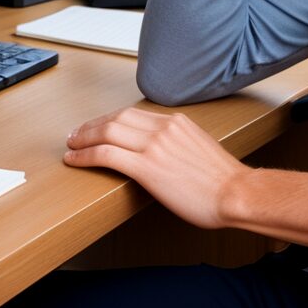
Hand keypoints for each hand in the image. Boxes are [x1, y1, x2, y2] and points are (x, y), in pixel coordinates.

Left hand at [64, 106, 249, 228]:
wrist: (236, 194)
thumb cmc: (223, 180)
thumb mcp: (199, 148)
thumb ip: (178, 143)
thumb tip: (161, 152)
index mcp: (176, 122)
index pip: (132, 113)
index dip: (108, 119)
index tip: (96, 126)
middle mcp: (164, 128)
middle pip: (115, 118)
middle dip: (90, 126)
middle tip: (75, 135)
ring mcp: (155, 146)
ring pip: (107, 132)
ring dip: (83, 138)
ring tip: (71, 146)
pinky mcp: (147, 167)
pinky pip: (107, 155)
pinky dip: (86, 156)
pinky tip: (75, 160)